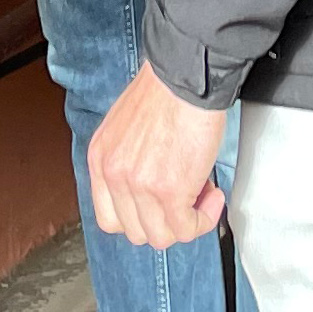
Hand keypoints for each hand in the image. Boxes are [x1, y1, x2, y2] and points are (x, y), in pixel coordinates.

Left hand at [88, 64, 227, 247]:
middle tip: (186, 197)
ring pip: (162, 236)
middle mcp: (114, 175)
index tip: (159, 208)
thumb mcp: (125, 126)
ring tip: (202, 194)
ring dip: (187, 222)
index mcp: (100, 158)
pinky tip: (213, 196)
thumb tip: (149, 185)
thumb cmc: (165, 90)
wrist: (186, 75)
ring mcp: (139, 186)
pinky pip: (187, 227)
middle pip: (136, 232)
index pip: (109, 218)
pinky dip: (204, 218)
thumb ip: (127, 159)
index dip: (140, 219)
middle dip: (166, 220)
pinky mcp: (170, 191)